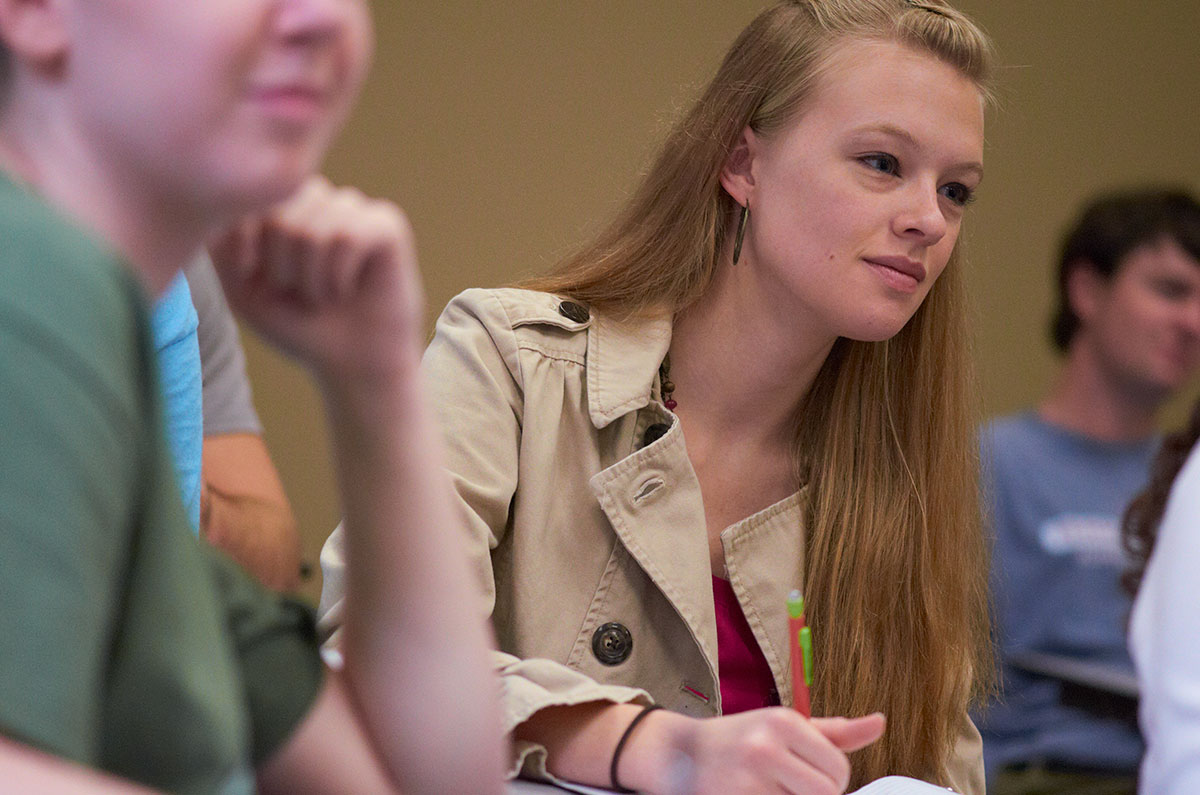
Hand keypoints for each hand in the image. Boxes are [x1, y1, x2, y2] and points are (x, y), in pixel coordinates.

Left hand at [210, 176, 424, 383]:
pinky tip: (345, 291)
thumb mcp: (240, 287)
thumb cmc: (297, 324)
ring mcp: (353, 209)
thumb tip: (233, 208)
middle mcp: (318, 199)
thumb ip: (224, 243)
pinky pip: (349, 237)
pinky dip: (338, 276)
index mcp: (282, 205)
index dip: (244, 244)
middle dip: (281, 268)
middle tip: (298, 293)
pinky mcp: (386, 225)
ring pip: (314, 228)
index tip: (253, 279)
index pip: (250, 201)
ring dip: (311, 278)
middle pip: (281, 214)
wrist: (352, 363)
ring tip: (322, 296)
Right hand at [632, 707, 885, 794]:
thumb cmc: (739, 741)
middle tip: (789, 787)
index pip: (838, 770)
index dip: (830, 780)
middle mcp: (765, 747)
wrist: (676, 754)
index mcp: (784, 723)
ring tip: (769, 790)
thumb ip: (834, 732)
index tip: (806, 776)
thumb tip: (879, 723)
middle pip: (826, 793)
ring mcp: (747, 780)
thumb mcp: (784, 726)